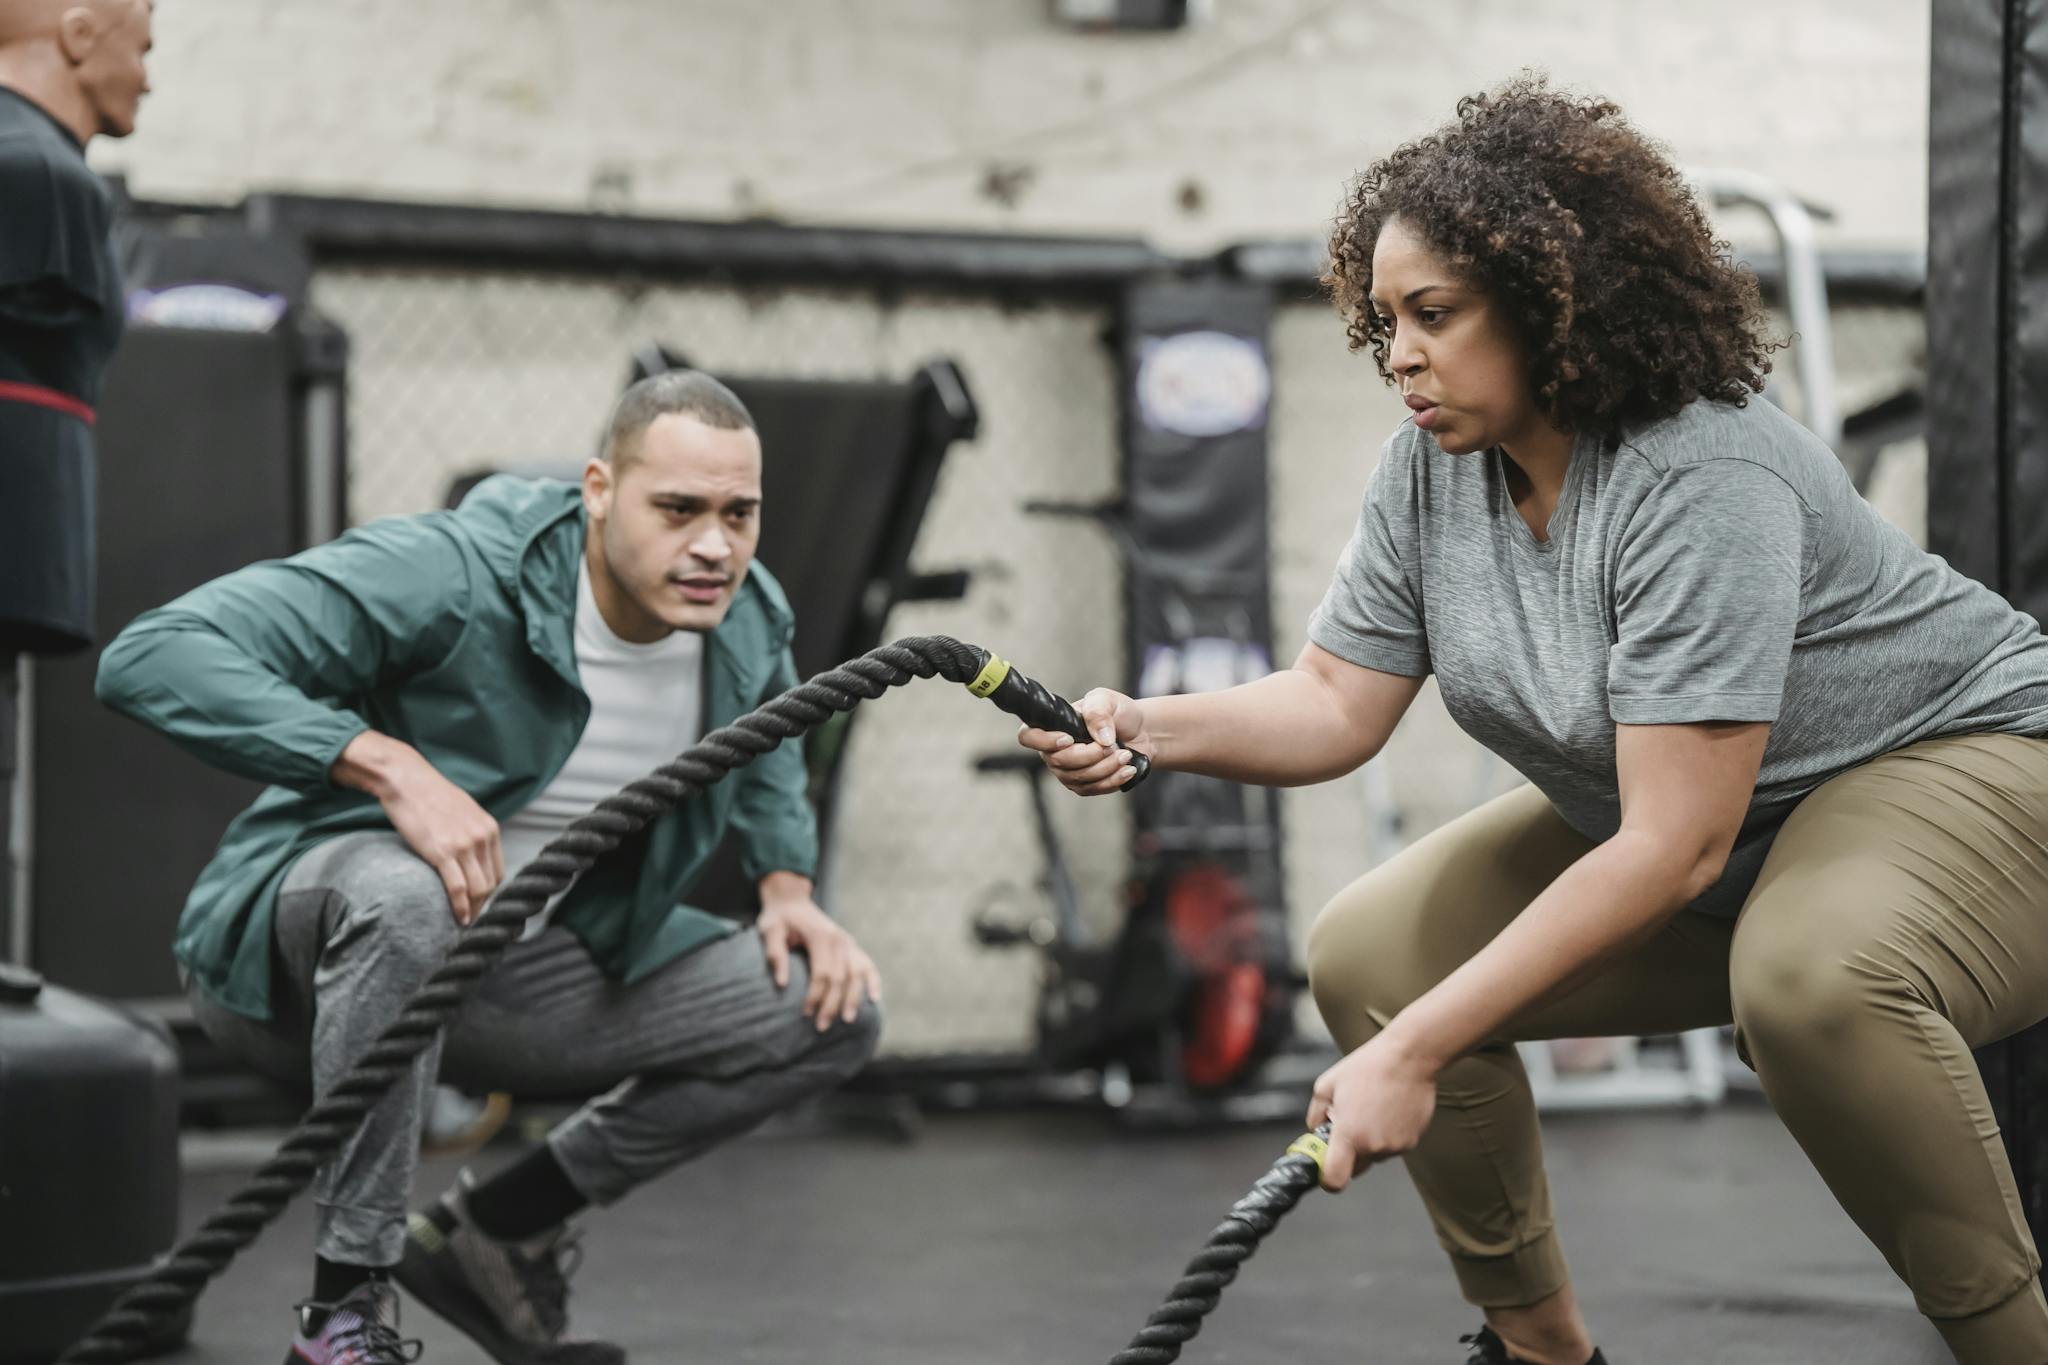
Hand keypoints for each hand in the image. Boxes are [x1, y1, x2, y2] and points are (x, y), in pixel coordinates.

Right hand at [332, 731, 502, 925]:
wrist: (406, 780)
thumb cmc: (429, 795)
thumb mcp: (463, 810)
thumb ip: (472, 832)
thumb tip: (471, 853)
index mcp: (489, 828)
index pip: (498, 870)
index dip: (490, 892)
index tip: (479, 903)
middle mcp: (482, 837)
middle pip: (490, 883)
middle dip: (482, 905)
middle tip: (472, 919)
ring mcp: (464, 845)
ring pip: (478, 889)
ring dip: (474, 910)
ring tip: (465, 923)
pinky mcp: (442, 852)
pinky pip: (458, 888)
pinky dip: (461, 907)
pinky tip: (459, 918)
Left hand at [757, 896, 882, 1030]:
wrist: (792, 899)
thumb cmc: (779, 918)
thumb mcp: (770, 931)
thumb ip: (775, 955)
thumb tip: (782, 984)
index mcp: (820, 936)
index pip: (822, 973)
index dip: (815, 996)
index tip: (805, 1014)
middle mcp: (839, 940)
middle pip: (841, 978)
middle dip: (832, 1004)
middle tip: (822, 1026)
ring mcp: (848, 942)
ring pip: (857, 975)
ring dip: (854, 998)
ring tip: (848, 1020)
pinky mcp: (851, 946)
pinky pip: (867, 965)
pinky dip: (873, 981)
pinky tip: (874, 998)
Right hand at [1015, 687, 1151, 795]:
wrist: (1140, 731)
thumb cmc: (1118, 712)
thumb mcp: (1107, 700)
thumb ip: (1098, 712)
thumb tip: (1100, 737)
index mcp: (1053, 725)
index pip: (1028, 736)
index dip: (1044, 742)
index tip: (1069, 739)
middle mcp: (1054, 750)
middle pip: (1058, 762)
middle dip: (1089, 756)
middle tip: (1111, 745)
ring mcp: (1068, 770)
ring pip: (1077, 779)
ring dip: (1106, 768)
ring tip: (1125, 754)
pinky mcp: (1084, 784)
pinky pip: (1092, 789)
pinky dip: (1113, 780)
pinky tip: (1127, 769)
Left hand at [1304, 1034, 1440, 1191]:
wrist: (1408, 1058)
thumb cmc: (1367, 1068)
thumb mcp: (1327, 1085)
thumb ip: (1316, 1115)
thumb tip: (1315, 1132)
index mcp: (1349, 1135)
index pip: (1334, 1180)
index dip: (1327, 1179)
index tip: (1325, 1167)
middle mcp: (1374, 1146)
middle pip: (1356, 1168)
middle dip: (1349, 1154)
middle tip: (1350, 1124)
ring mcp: (1396, 1146)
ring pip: (1376, 1155)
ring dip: (1371, 1141)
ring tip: (1372, 1109)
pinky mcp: (1413, 1141)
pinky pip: (1393, 1146)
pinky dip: (1388, 1135)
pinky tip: (1388, 1109)